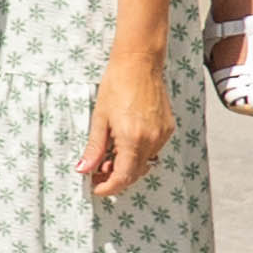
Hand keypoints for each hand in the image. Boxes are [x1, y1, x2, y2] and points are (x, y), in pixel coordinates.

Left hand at [75, 50, 173, 199]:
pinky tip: (124, 144)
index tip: (95, 188)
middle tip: (97, 172)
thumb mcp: (99, 119)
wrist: (139, 64)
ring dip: (127, 166)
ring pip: (145, 163)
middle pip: (135, 173)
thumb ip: (94, 148)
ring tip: (108, 156)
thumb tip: (83, 169)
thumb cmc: (116, 87)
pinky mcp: (168, 128)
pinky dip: (138, 153)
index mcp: (133, 139)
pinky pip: (153, 150)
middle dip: (115, 178)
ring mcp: (163, 135)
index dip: (108, 187)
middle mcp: (152, 140)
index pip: (123, 177)